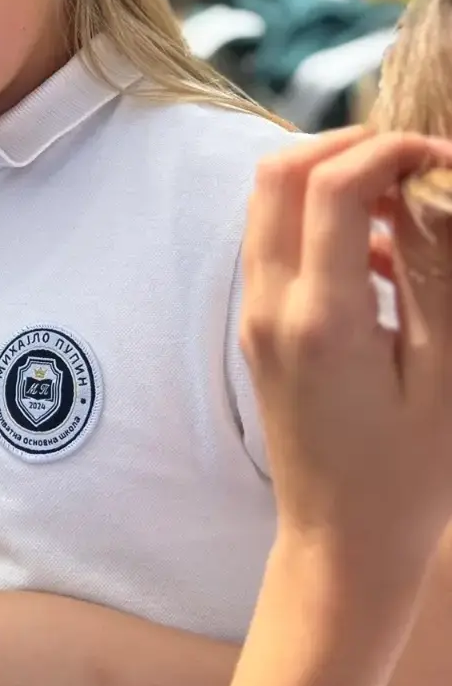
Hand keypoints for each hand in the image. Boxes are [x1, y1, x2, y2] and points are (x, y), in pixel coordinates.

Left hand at [241, 128, 451, 587]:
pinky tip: (380, 254)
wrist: (341, 539)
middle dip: (347, 146)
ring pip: (268, 200)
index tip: (441, 157)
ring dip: (329, 177)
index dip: (389, 150)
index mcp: (319, 317)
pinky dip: (319, 218)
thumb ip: (434, 273)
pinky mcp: (257, 323)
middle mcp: (270, 303)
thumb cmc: (407, 474)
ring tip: (404, 202)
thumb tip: (434, 191)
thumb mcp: (443, 372)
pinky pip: (274, 240)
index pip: (330, 186)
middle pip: (279, 173)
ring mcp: (254, 312)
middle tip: (414, 163)